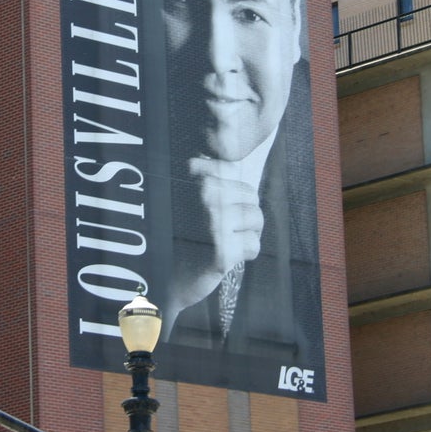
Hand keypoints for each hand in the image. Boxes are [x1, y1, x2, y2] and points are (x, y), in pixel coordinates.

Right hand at [165, 156, 262, 317]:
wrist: (173, 278)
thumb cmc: (187, 234)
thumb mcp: (196, 198)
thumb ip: (210, 175)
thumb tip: (214, 154)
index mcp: (196, 179)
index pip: (232, 171)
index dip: (233, 192)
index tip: (216, 207)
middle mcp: (204, 198)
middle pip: (250, 196)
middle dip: (244, 214)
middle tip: (224, 228)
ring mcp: (213, 224)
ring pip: (256, 219)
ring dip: (247, 234)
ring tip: (226, 241)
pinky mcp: (222, 252)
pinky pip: (253, 245)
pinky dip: (245, 254)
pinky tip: (226, 257)